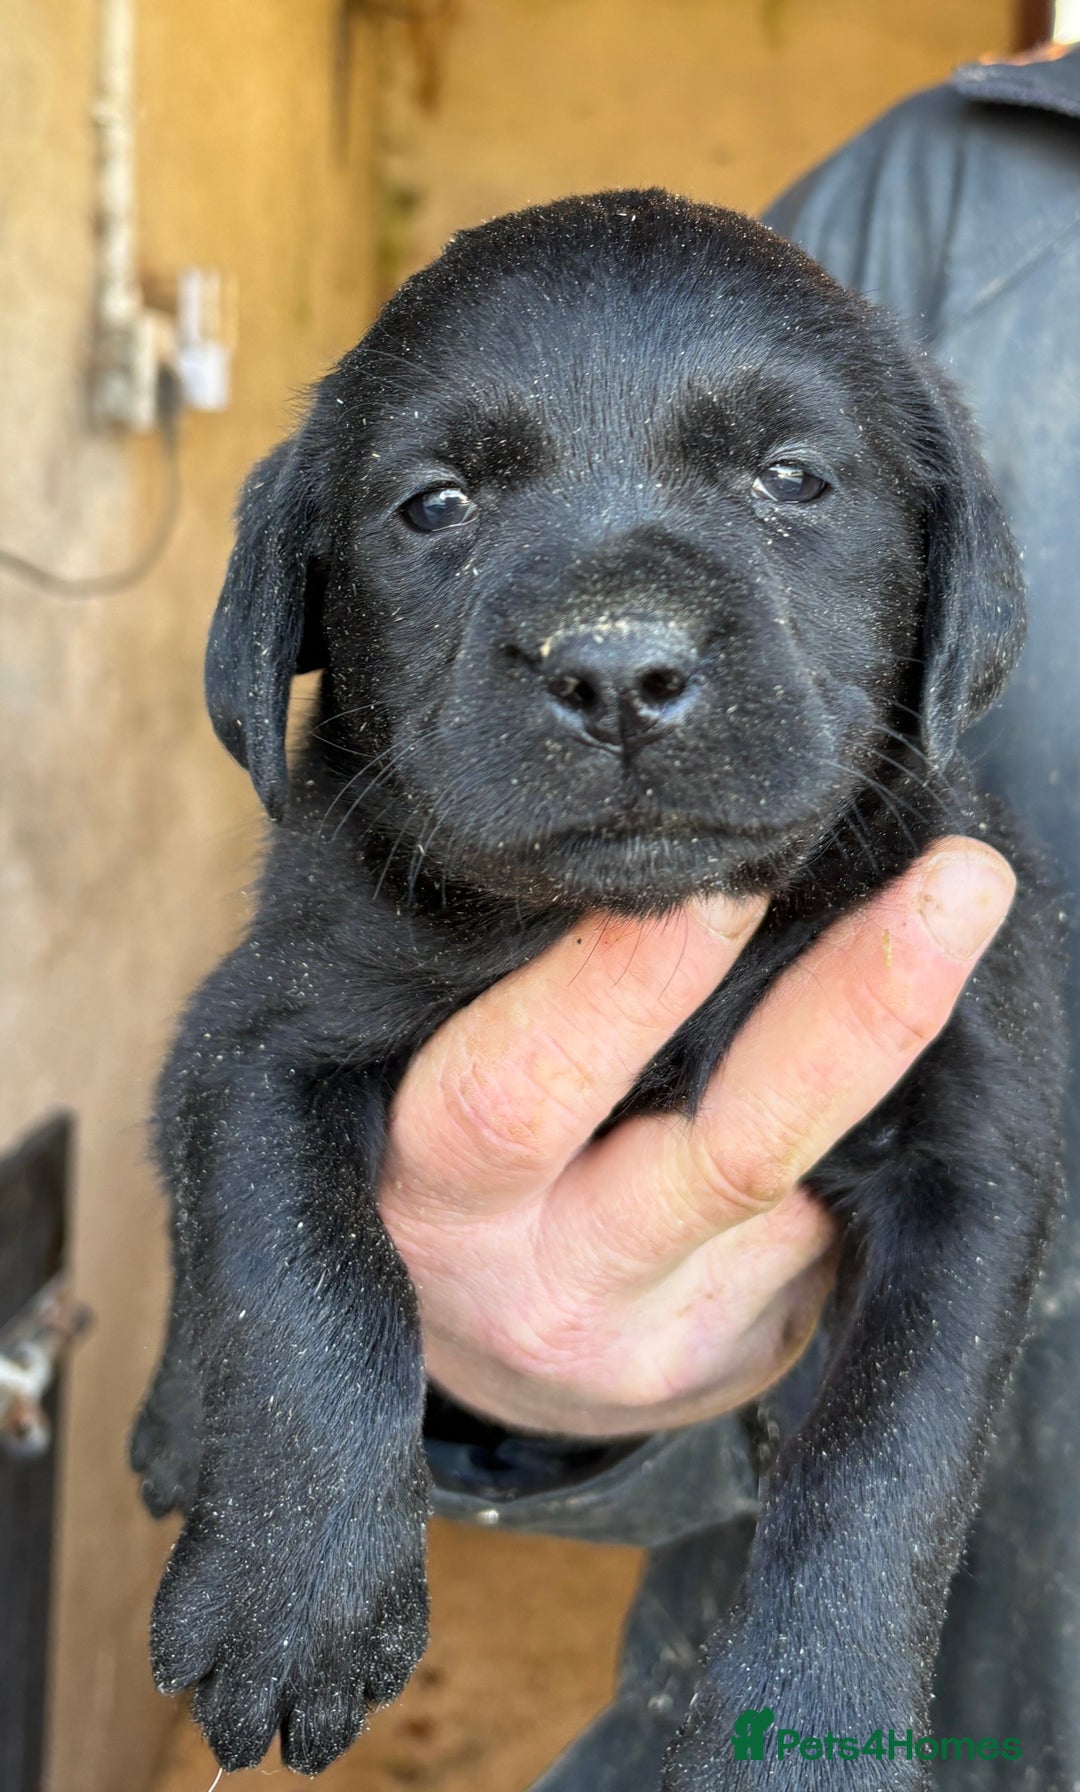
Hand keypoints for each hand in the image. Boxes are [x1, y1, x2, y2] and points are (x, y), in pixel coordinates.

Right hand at [380, 840, 1014, 1436]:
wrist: (486, 1344)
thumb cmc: (446, 1169)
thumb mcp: (420, 1081)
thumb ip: (500, 995)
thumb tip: (656, 856)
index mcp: (442, 1202)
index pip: (521, 1094)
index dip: (625, 981)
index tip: (728, 869)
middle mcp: (556, 1289)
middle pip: (729, 1153)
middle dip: (852, 1008)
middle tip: (955, 883)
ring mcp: (670, 1340)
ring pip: (809, 1180)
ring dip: (887, 1038)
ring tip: (954, 904)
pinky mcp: (754, 1355)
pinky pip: (836, 1219)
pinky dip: (875, 1115)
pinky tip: (891, 1023)